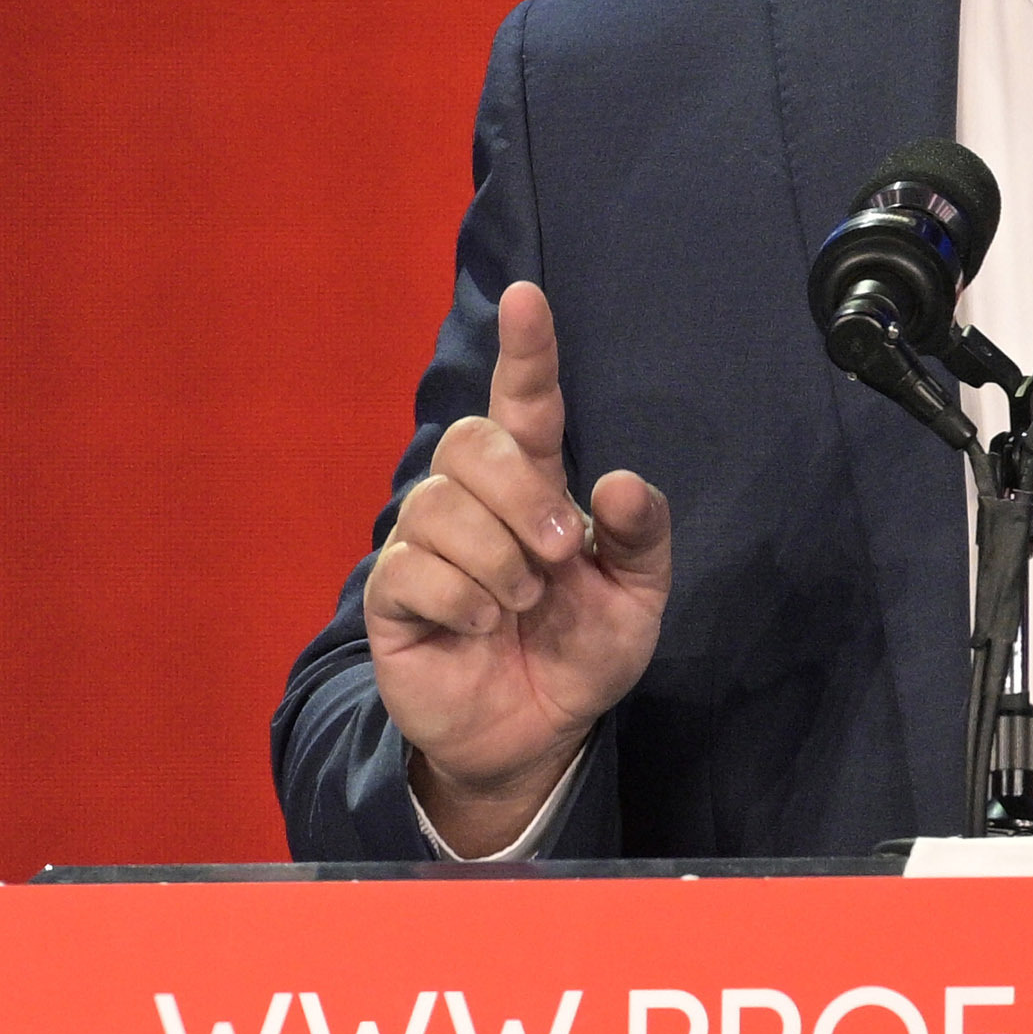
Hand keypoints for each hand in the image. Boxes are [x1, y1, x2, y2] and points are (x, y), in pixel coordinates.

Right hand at [362, 278, 674, 854]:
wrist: (536, 734)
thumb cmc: (580, 651)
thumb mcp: (636, 599)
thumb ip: (640, 537)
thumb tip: (617, 480)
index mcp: (533, 486)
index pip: (524, 402)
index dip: (526, 350)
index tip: (528, 299)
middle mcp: (472, 502)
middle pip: (469, 442)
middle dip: (522, 494)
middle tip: (560, 554)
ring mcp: (424, 545)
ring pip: (440, 507)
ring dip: (498, 560)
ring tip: (523, 605)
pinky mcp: (392, 596)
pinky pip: (413, 568)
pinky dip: (463, 598)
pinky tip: (481, 625)